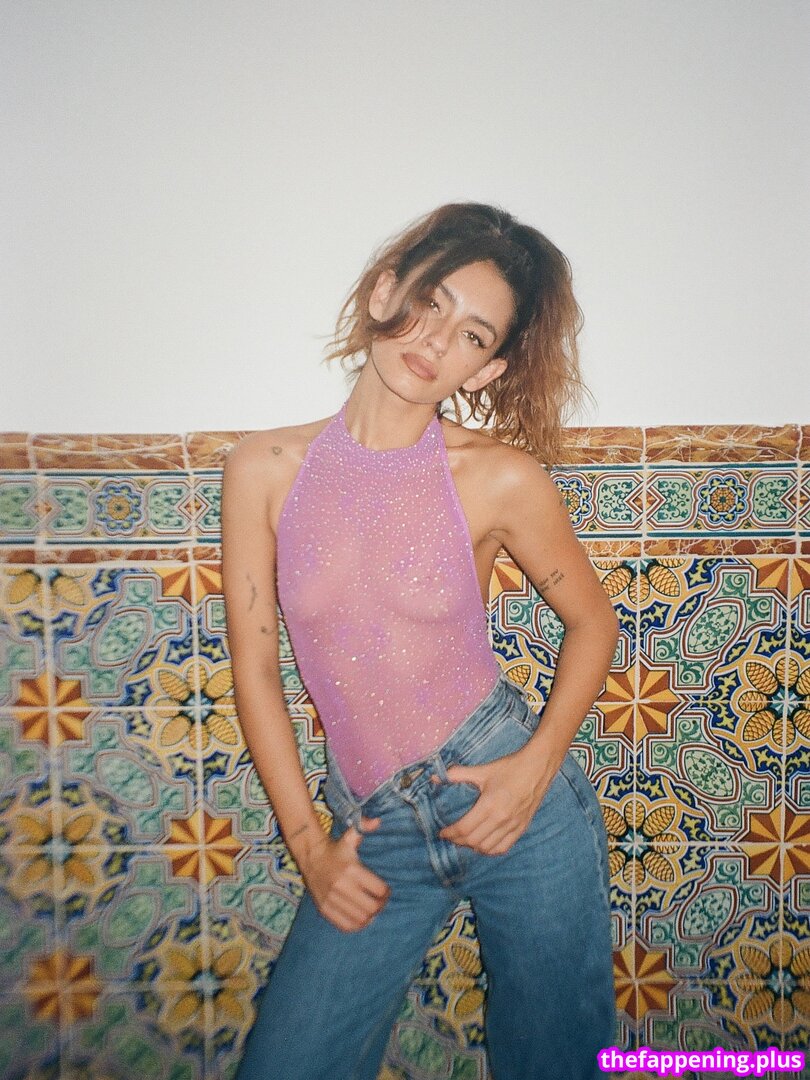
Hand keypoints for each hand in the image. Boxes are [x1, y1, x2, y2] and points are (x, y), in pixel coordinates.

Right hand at [299, 815, 390, 932]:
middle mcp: (341, 886)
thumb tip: (377, 821)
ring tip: (371, 911)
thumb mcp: (350, 837)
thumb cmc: (336, 848)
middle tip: (381, 902)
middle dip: (380, 906)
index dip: (387, 893)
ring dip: (370, 917)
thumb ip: (363, 827)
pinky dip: (356, 925)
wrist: (310, 856)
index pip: (379, 890)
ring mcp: (331, 899)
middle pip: (371, 907)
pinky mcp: (324, 909)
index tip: (386, 891)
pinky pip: (345, 925)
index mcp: (351, 869)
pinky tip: (360, 918)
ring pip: (360, 919)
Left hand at [435, 749, 556, 854]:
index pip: (464, 829)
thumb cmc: (510, 768)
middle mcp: (501, 819)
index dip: (451, 833)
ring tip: (465, 840)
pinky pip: (503, 847)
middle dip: (458, 841)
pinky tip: (483, 845)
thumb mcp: (482, 770)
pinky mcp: (522, 828)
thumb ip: (457, 774)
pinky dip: (490, 850)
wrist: (538, 767)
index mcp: (490, 805)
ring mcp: (513, 826)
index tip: (442, 832)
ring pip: (487, 848)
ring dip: (473, 847)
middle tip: (451, 836)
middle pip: (474, 841)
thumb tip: (434, 777)